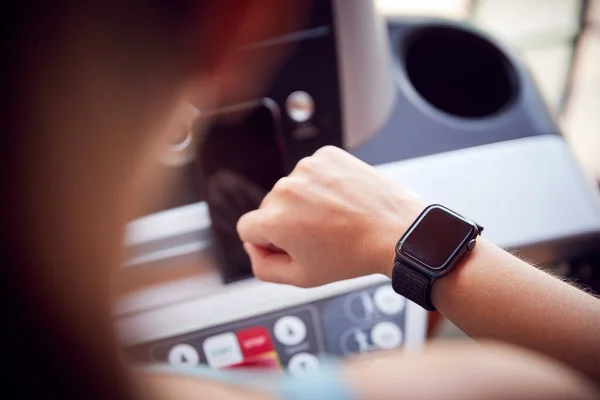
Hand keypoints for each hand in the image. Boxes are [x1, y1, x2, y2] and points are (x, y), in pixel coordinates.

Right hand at [237, 146, 423, 286]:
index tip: (291, 246)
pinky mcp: (326, 156)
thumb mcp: (302, 277)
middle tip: (319, 235)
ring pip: (291, 189)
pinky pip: (312, 172)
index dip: (267, 243)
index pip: (248, 229)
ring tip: (335, 217)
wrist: (395, 232)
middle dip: (287, 221)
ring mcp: (307, 168)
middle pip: (270, 207)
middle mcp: (286, 189)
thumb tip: (254, 246)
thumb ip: (264, 267)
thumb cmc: (352, 256)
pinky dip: (322, 184)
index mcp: (274, 220)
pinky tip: (341, 199)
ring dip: (305, 201)